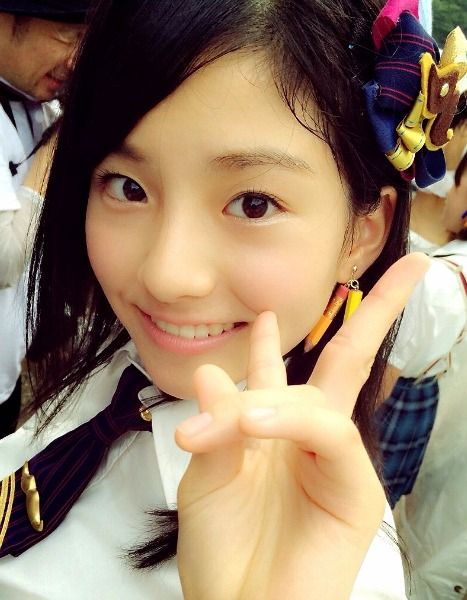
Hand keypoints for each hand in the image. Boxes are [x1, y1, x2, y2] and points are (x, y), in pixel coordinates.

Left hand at [175, 253, 428, 599]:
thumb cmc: (223, 552)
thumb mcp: (207, 478)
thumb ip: (218, 424)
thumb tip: (215, 371)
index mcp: (273, 428)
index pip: (288, 370)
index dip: (278, 336)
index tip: (271, 307)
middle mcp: (309, 436)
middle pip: (348, 360)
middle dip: (375, 313)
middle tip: (409, 269)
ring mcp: (336, 460)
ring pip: (326, 398)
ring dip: (277, 401)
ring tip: (239, 426)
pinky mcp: (355, 489)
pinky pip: (332, 437)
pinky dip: (294, 423)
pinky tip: (258, 424)